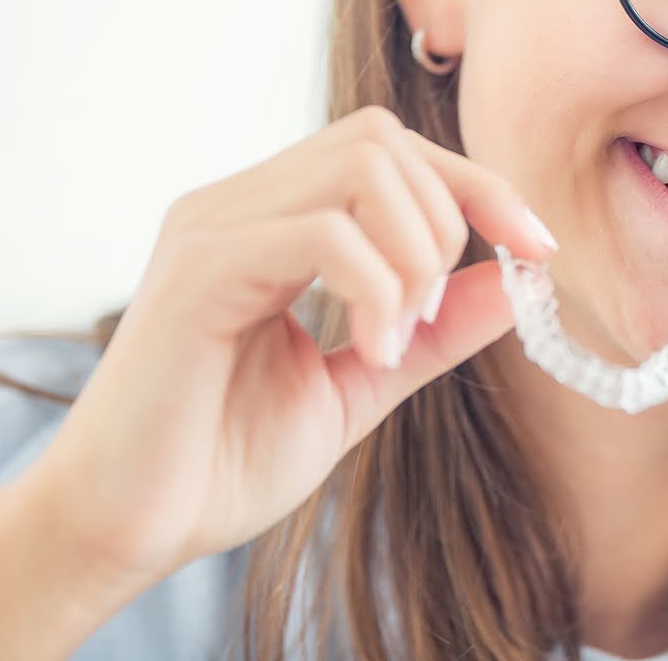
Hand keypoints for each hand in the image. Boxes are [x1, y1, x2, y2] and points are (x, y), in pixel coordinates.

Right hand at [23, 104, 556, 593]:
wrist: (127, 530)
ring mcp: (211, 228)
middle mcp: (237, 204)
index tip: (540, 247)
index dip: (479, 186)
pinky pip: (319, 232)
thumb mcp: (363, 384)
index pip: (391, 150)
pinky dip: (375, 288)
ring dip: (414, 251)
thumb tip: (518, 280)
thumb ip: (434, 330)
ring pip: (359, 166)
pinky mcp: (196, 271)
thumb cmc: (225, 459)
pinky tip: (371, 351)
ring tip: (398, 336)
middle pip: (382, 138)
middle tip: (431, 316)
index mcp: (272, 219)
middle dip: (449, 216)